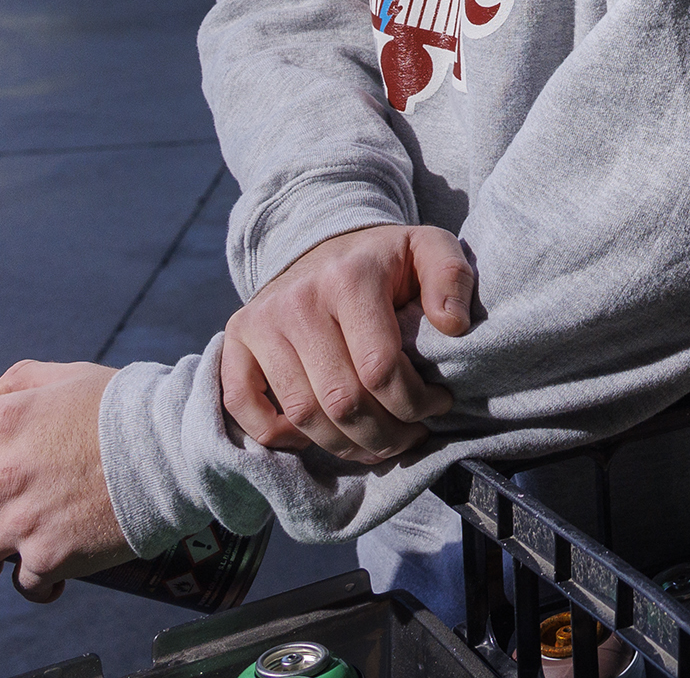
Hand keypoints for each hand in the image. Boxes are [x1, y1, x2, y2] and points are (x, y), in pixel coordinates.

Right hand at [219, 223, 478, 468]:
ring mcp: (261, 321)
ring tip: (378, 443)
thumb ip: (452, 278)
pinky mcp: (236, 337)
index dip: (415, 402)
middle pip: (342, 401)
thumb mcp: (429, 249)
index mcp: (349, 278)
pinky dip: (278, 435)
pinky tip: (317, 435)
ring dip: (345, 446)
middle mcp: (299, 300)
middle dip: (386, 434)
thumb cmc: (385, 260)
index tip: (438, 403)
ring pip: (302, 414)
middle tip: (411, 435)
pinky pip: (243, 405)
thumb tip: (452, 325)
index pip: (381, 369)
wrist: (325, 243)